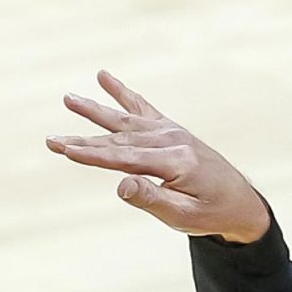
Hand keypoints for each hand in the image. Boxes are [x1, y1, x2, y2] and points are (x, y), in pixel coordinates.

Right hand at [46, 69, 270, 242]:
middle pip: (119, 139)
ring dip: (95, 111)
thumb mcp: (183, 215)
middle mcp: (173, 140)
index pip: (124, 158)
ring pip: (126, 121)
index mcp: (176, 161)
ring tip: (68, 99)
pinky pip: (143, 108)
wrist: (241, 203)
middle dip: (84, 140)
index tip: (63, 149)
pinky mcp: (172, 130)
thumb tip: (120, 186)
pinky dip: (122, 93)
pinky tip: (103, 76)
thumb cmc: (210, 214)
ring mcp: (173, 132)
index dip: (91, 155)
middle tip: (51, 140)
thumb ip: (152, 199)